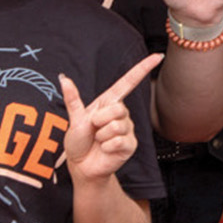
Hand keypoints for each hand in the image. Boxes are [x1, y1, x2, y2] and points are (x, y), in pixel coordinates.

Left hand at [60, 54, 162, 183]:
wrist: (82, 167)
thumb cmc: (78, 142)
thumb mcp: (74, 119)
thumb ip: (72, 99)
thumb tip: (64, 79)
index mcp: (108, 103)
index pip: (128, 82)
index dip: (142, 68)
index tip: (158, 56)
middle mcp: (120, 114)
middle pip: (117, 107)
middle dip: (100, 120)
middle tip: (94, 129)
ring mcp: (127, 129)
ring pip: (116, 125)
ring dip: (101, 135)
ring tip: (99, 141)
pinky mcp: (130, 145)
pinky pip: (118, 141)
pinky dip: (106, 146)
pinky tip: (105, 149)